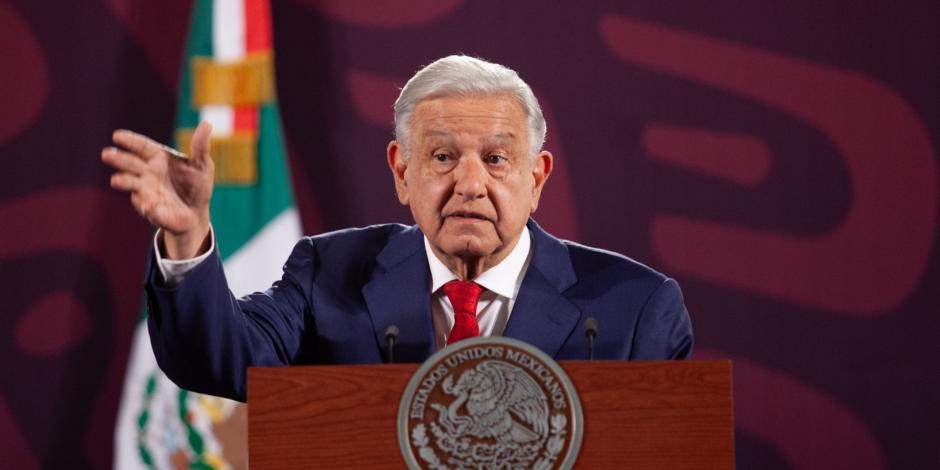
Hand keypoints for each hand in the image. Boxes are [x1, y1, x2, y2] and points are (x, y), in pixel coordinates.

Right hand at [102, 121, 213, 258]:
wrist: (197, 212)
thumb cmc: (197, 184)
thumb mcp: (202, 165)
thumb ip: (200, 147)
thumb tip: (207, 124)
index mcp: (158, 158)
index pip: (142, 146)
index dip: (130, 141)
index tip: (118, 136)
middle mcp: (147, 173)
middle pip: (131, 163)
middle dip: (119, 159)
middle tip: (107, 154)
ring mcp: (145, 191)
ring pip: (131, 184)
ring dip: (124, 181)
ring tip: (116, 180)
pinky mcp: (150, 209)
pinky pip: (147, 208)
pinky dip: (147, 206)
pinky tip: (149, 206)